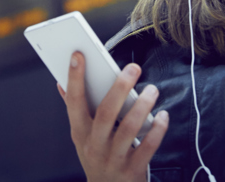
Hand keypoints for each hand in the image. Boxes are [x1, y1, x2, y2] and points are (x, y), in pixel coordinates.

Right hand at [58, 52, 168, 181]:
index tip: (78, 55)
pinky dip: (157, 130)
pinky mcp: (132, 170)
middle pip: (105, 113)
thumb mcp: (81, 137)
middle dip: (119, 88)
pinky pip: (147, 147)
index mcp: (79, 133)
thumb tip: (60, 83)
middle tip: (134, 67)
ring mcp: (113, 159)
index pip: (73, 102)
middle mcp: (94, 145)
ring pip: (128, 129)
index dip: (74, 78)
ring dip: (142, 106)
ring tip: (153, 89)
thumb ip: (75, 110)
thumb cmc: (96, 156)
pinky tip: (163, 116)